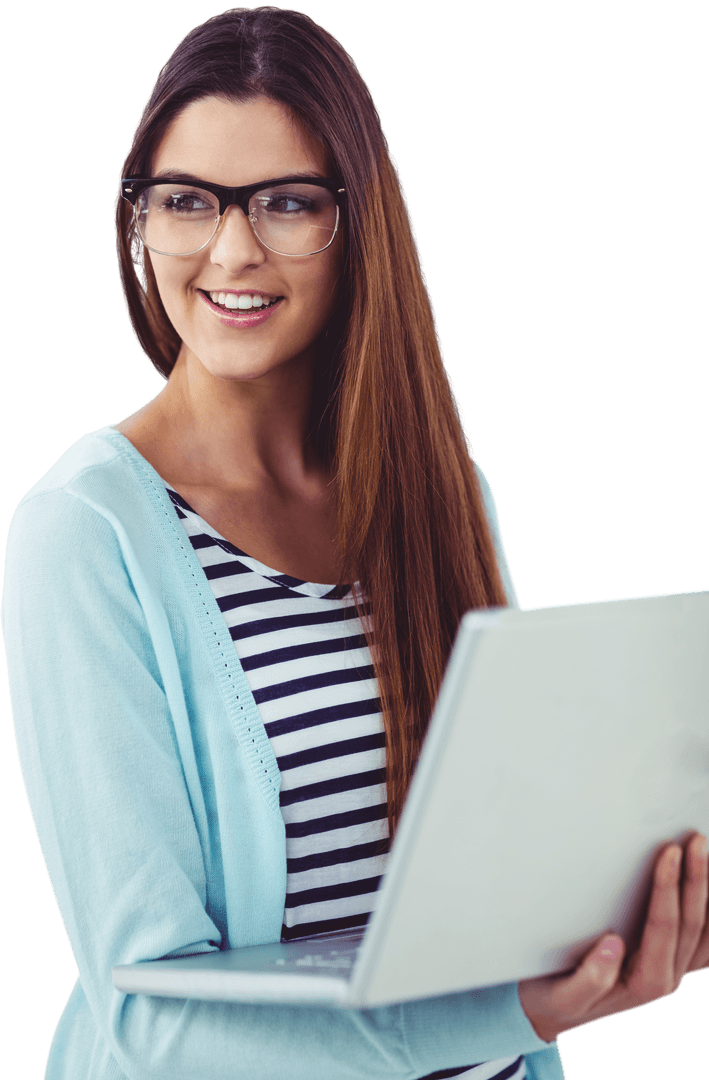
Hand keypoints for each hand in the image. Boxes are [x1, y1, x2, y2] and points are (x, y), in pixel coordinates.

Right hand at [518, 831, 708, 1042]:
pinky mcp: (673, 966)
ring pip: (706, 933)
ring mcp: (675, 974)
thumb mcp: (563, 995)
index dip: (668, 888)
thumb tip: (613, 944)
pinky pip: (705, 943)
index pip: (663, 928)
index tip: (669, 853)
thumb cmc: (556, 998)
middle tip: (696, 842)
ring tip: (706, 854)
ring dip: (708, 893)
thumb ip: (588, 978)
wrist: (558, 1017)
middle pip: (692, 926)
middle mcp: (666, 980)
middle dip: (696, 881)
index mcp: (644, 984)